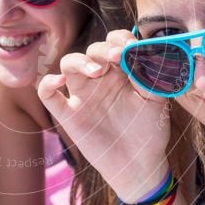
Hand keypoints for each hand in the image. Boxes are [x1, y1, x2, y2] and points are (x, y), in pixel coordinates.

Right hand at [38, 30, 170, 201]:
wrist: (138, 165)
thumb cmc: (149, 130)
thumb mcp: (157, 100)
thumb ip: (151, 74)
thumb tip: (143, 51)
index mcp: (122, 71)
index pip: (115, 42)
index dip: (120, 39)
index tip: (131, 47)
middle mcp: (100, 79)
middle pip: (92, 50)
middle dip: (102, 49)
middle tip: (117, 56)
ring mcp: (82, 95)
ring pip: (68, 64)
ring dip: (79, 61)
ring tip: (96, 72)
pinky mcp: (68, 115)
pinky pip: (47, 94)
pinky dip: (48, 83)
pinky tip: (60, 82)